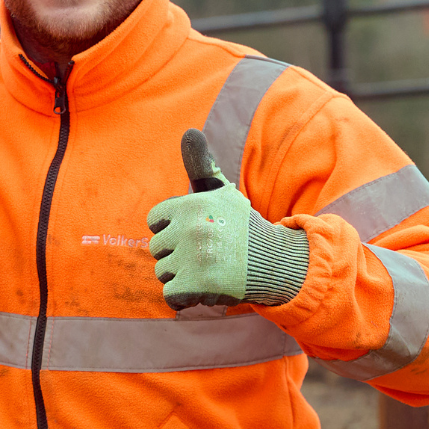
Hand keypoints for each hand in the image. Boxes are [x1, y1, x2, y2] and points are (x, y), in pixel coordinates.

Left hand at [146, 130, 308, 310]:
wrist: (274, 263)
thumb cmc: (240, 226)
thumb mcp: (221, 192)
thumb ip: (200, 165)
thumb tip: (189, 131)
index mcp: (191, 203)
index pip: (154, 221)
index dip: (173, 229)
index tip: (197, 230)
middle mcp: (191, 228)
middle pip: (157, 248)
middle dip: (178, 254)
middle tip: (209, 252)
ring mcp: (195, 258)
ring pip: (162, 272)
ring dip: (183, 275)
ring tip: (211, 267)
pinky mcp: (199, 285)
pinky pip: (170, 295)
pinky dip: (185, 296)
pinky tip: (208, 286)